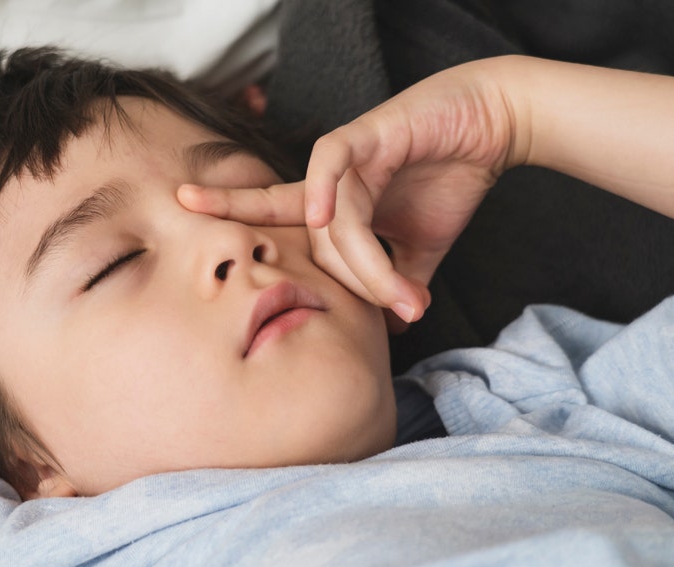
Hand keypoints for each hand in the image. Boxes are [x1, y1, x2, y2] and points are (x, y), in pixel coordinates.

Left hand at [179, 57, 525, 331]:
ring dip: (368, 266)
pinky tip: (326, 217)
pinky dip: (324, 189)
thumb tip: (391, 330)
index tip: (181, 218)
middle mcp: (327, 180)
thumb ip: (396, 283)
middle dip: (351, 285)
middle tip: (401, 311)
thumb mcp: (419, 249)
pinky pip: (330, 162)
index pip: (272, 216)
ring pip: (330, 222)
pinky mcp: (366, 134)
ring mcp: (343, 156)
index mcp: (332, 201)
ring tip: (408, 297)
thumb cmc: (450, 180)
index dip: (228, 215)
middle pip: (311, 243)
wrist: (492, 128)